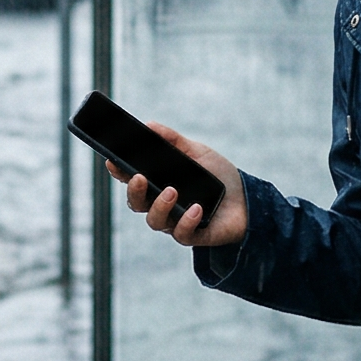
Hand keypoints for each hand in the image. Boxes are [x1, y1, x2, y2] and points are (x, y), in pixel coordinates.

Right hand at [110, 122, 247, 248]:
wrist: (248, 199)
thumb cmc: (218, 176)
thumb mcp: (197, 153)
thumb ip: (174, 140)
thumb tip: (149, 125)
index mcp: (159, 183)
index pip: (132, 179)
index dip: (118, 172)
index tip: (112, 161)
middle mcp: (162, 205)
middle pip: (136, 203)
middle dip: (134, 191)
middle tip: (139, 177)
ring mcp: (175, 221)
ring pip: (154, 221)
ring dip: (160, 206)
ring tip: (172, 191)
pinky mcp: (193, 235)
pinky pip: (181, 233)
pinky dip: (186, 221)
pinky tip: (197, 208)